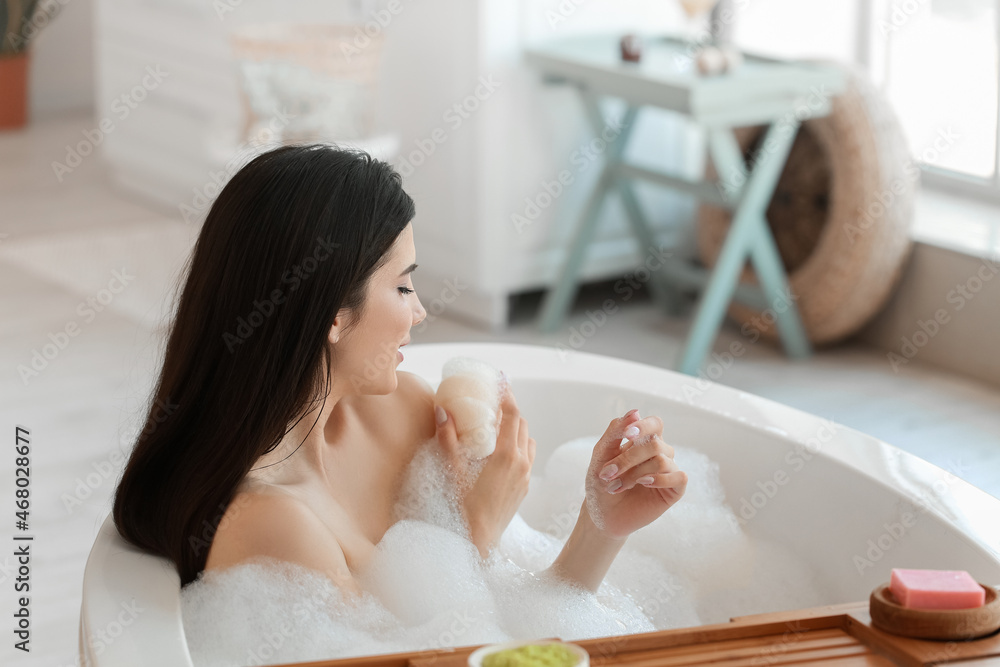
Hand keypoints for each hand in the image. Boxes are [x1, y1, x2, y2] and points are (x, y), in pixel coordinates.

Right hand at [435, 380, 535, 556]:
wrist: (478, 544)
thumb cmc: (462, 511)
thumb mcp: (451, 472)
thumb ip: (448, 440)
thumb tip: (443, 411)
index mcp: (507, 457)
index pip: (513, 415)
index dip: (508, 395)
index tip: (500, 382)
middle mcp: (522, 464)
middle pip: (522, 424)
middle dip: (510, 409)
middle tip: (492, 400)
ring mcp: (525, 477)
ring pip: (528, 440)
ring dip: (515, 427)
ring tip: (496, 423)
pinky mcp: (524, 488)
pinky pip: (527, 456)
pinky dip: (518, 444)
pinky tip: (500, 449)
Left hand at [584, 409, 686, 539]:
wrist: (602, 515)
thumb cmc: (601, 483)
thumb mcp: (601, 455)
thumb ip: (615, 432)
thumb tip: (635, 412)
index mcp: (643, 441)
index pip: (654, 423)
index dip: (644, 426)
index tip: (627, 435)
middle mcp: (659, 452)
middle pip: (655, 444)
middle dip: (628, 458)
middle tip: (607, 474)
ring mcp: (668, 470)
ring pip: (662, 460)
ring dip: (634, 474)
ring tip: (616, 487)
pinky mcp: (675, 489)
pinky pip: (679, 476)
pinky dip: (659, 479)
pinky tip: (644, 485)